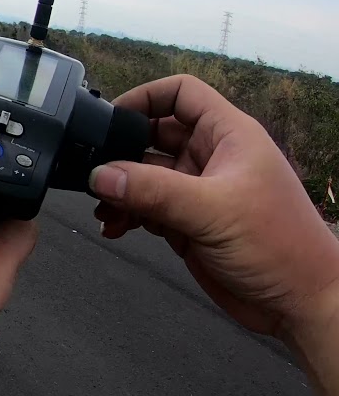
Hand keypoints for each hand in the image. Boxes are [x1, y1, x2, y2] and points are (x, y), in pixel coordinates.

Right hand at [93, 74, 338, 340]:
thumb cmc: (281, 247)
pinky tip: (115, 228)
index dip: (145, 97)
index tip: (110, 116)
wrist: (298, 302)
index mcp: (229, 136)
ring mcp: (198, 191)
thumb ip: (152, 190)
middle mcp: (212, 158)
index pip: (181, 94)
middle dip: (122, 151)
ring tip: (105, 209)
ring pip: (144, 175)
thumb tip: (102, 175)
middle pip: (154, 135)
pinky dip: (126, 214)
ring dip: (119, 189)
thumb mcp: (211, 210)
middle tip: (97, 172)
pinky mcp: (187, 222)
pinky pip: (145, 207)